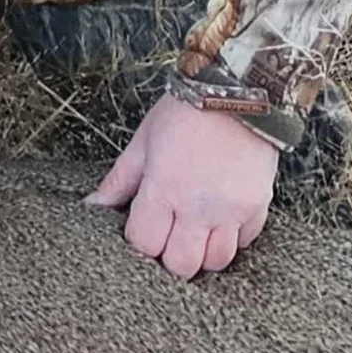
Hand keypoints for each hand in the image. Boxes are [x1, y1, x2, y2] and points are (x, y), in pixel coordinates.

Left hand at [86, 91, 276, 279]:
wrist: (239, 87)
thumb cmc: (187, 110)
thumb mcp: (145, 139)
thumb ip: (120, 180)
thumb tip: (93, 205)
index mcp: (164, 188)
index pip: (145, 244)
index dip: (142, 239)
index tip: (145, 226)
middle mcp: (198, 206)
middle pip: (182, 265)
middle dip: (172, 255)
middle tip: (171, 232)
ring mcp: (231, 209)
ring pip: (217, 261)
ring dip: (204, 251)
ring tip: (198, 227)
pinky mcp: (258, 205)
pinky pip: (246, 241)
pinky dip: (234, 236)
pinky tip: (223, 214)